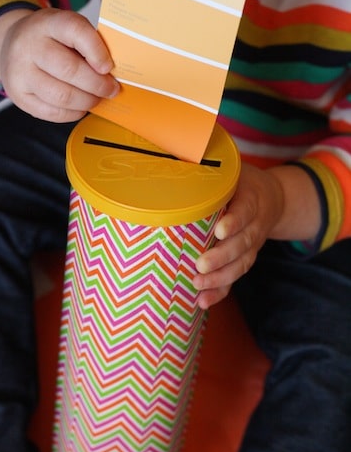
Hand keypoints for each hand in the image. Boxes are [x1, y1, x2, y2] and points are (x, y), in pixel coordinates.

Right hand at [0, 8, 118, 121]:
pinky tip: (80, 107)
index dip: (97, 52)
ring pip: (62, 96)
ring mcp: (20, 73)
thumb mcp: (67, 30)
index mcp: (46, 23)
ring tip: (96, 99)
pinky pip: (54, 113)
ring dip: (87, 102)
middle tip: (111, 90)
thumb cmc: (50, 40)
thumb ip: (88, 46)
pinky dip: (74, 113)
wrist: (13, 46)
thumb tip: (111, 75)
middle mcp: (29, 46)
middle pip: (70, 70)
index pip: (75, 31)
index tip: (109, 67)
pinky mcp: (20, 96)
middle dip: (97, 85)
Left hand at [193, 163, 283, 308]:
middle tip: (200, 265)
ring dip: (220, 279)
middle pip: (242, 244)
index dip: (235, 221)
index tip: (221, 230)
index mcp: (252, 198)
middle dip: (222, 257)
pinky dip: (220, 292)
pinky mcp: (244, 260)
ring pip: (240, 265)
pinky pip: (234, 279)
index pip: (246, 210)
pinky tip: (202, 302)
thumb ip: (212, 169)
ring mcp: (251, 246)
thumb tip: (179, 149)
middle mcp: (255, 225)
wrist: (272, 199)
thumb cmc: (241, 183)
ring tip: (198, 286)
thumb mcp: (233, 170)